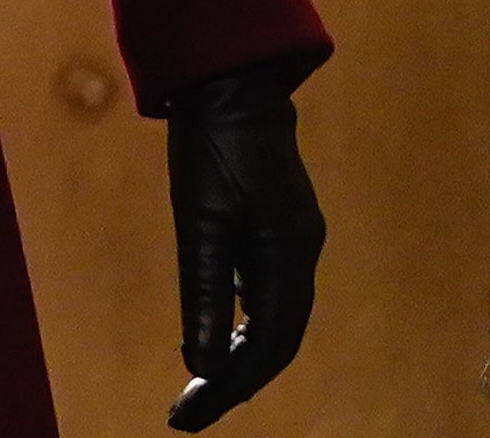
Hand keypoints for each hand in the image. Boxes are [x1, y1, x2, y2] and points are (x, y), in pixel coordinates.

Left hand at [163, 64, 322, 427]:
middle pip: (275, 340)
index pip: (267, 345)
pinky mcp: (278, 228)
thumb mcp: (199, 218)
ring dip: (239, 354)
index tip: (189, 414)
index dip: (231, 385)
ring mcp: (293, 240)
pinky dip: (242, 322)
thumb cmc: (212, 147)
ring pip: (273, 318)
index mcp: (288, 256)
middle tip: (189, 413)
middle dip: (235, 381)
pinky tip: (217, 335)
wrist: (230, 85)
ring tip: (201, 387)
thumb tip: (202, 362)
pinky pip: (267, 293)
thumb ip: (202, 289)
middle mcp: (300, 254)